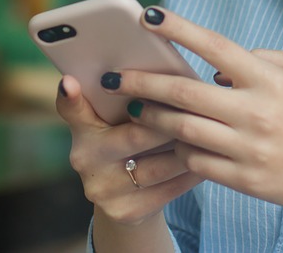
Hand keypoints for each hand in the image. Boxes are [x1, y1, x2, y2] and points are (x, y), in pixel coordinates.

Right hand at [54, 74, 201, 226]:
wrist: (124, 195)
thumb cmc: (128, 138)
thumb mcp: (117, 118)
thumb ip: (124, 96)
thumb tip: (157, 70)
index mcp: (81, 128)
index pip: (71, 109)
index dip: (70, 97)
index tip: (70, 82)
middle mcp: (85, 159)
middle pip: (135, 136)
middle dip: (170, 121)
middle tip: (200, 106)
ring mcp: (103, 190)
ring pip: (158, 167)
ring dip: (188, 149)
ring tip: (212, 133)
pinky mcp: (125, 212)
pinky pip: (168, 190)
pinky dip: (192, 172)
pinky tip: (208, 159)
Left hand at [103, 6, 282, 250]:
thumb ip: (268, 57)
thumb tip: (223, 64)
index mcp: (272, 80)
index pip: (216, 47)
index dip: (179, 29)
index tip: (150, 15)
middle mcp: (257, 113)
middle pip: (185, 93)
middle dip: (144, 81)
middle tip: (117, 75)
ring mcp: (249, 150)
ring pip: (183, 131)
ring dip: (154, 118)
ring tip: (137, 108)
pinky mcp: (245, 180)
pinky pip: (197, 163)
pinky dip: (179, 150)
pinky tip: (171, 141)